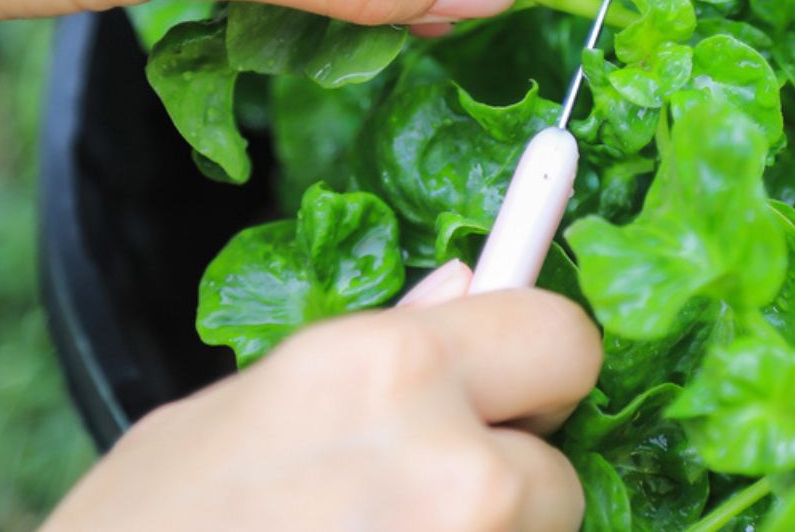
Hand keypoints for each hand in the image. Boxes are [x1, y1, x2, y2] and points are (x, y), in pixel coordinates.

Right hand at [42, 276, 602, 531]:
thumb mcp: (231, 413)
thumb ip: (370, 352)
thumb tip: (466, 287)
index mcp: (386, 369)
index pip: (563, 335)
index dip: (541, 364)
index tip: (524, 386)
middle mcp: (450, 466)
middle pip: (559, 467)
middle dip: (510, 483)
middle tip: (418, 506)